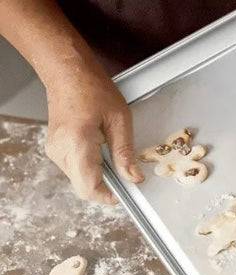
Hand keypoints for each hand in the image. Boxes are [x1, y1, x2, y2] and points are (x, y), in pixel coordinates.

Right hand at [44, 63, 143, 203]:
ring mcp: (55, 151)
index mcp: (77, 142)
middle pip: (84, 187)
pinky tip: (99, 150)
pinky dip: (91, 167)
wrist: (67, 71)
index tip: (125, 193)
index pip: (88, 187)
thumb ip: (125, 153)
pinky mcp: (56, 149)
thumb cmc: (92, 87)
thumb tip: (134, 178)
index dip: (108, 196)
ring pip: (80, 180)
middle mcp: (61, 150)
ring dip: (99, 176)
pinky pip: (75, 169)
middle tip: (124, 173)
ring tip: (110, 153)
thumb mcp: (119, 120)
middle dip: (106, 186)